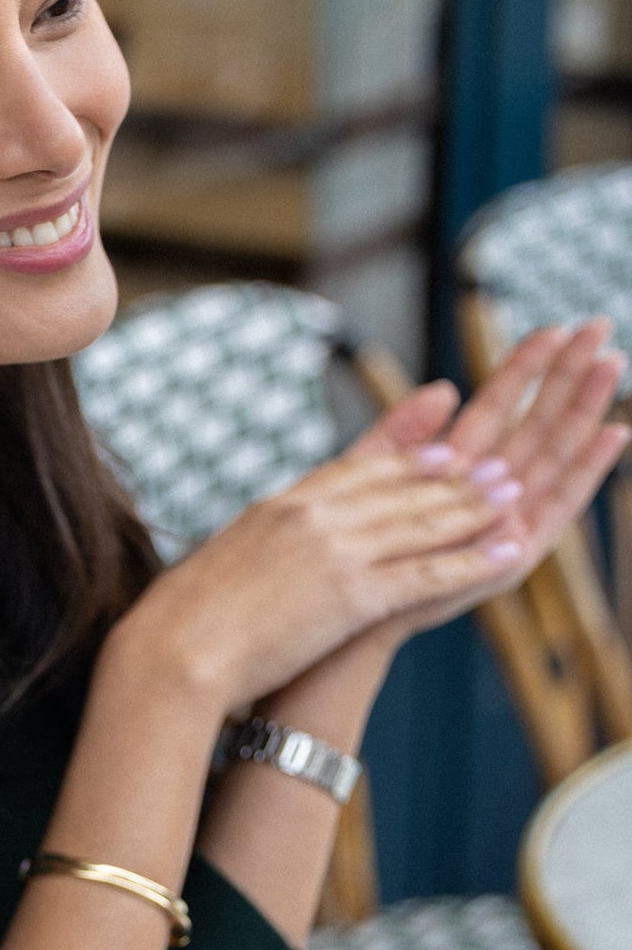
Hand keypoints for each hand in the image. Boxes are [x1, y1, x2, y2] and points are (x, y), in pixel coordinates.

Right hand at [113, 439, 524, 711]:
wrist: (175, 652)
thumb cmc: (184, 621)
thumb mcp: (224, 563)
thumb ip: (258, 546)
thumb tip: (263, 554)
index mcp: (279, 505)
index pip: (356, 471)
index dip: (408, 459)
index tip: (443, 450)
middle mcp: (312, 515)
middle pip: (399, 489)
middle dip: (455, 478)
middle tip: (499, 466)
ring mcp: (335, 551)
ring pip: (422, 522)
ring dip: (474, 508)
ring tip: (514, 495)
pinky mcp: (352, 595)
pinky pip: (425, 572)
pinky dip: (470, 561)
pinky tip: (504, 553)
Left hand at [345, 320, 628, 647]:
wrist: (345, 626)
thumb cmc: (349, 558)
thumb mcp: (367, 479)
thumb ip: (402, 433)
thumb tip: (445, 386)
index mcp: (455, 470)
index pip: (499, 405)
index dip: (525, 366)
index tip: (554, 324)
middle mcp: (487, 493)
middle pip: (537, 422)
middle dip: (569, 374)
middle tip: (600, 323)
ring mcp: (505, 522)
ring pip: (554, 453)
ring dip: (586, 408)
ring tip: (613, 362)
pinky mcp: (514, 554)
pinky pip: (561, 504)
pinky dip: (589, 468)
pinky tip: (615, 433)